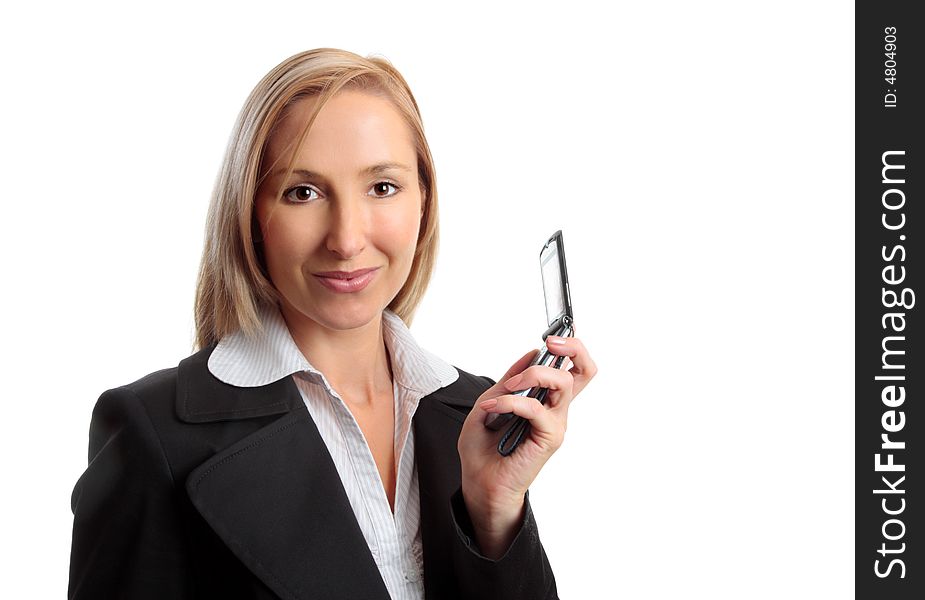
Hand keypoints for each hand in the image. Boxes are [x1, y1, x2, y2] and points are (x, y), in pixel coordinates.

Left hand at [457, 334, 596, 557]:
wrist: (479, 483)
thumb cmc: (484, 450)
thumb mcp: (490, 402)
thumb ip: (509, 380)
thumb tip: (530, 354)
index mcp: (546, 400)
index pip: (574, 369)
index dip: (571, 348)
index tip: (551, 338)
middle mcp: (556, 410)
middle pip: (585, 371)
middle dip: (572, 349)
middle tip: (549, 345)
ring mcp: (555, 423)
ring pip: (563, 383)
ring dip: (532, 375)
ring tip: (508, 387)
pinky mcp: (549, 438)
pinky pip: (536, 409)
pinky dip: (511, 402)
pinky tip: (492, 409)